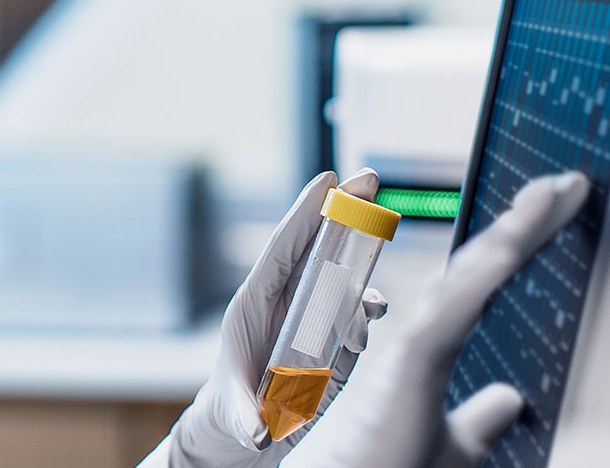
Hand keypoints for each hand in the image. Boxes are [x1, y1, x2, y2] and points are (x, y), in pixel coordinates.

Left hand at [160, 169, 388, 467]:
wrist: (248, 428)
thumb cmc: (233, 410)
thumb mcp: (235, 413)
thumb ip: (247, 418)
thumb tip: (258, 434)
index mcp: (254, 302)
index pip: (281, 249)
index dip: (304, 213)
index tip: (328, 178)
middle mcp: (287, 300)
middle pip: (317, 246)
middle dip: (343, 210)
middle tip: (370, 176)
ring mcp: (313, 315)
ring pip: (344, 278)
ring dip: (363, 275)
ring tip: (372, 307)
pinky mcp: (335, 337)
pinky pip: (359, 313)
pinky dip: (371, 311)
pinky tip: (377, 318)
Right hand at [282, 172, 590, 467]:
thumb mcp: (453, 448)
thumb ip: (478, 420)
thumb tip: (511, 400)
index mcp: (427, 350)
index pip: (480, 284)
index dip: (518, 244)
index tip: (557, 208)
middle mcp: (416, 336)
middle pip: (478, 266)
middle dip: (524, 223)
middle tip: (567, 183)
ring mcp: (408, 344)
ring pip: (468, 275)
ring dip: (515, 231)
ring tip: (554, 194)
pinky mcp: (406, 362)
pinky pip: (452, 308)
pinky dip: (483, 273)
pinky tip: (516, 243)